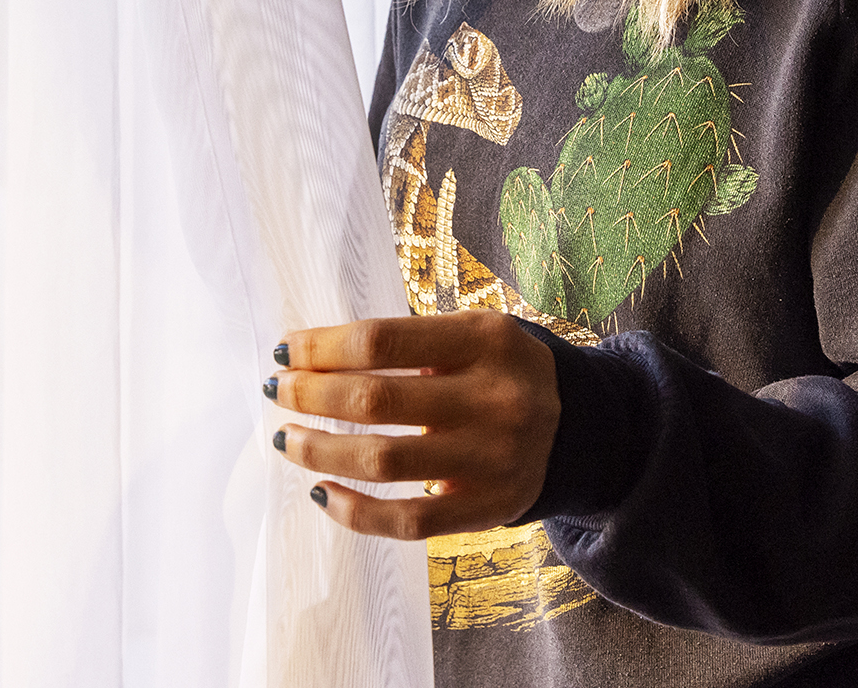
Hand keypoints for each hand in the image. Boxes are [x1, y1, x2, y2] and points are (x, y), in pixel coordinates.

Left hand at [267, 310, 560, 539]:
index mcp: (486, 339)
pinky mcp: (487, 507)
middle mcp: (494, 398)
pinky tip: (321, 490)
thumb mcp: (474, 335)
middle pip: (377, 399)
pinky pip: (407, 521)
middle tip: (277, 392)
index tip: (285, 350)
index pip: (383, 340)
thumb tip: (310, 357)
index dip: (322, 347)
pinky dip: (354, 510)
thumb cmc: (501, 371)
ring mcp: (492, 458)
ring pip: (384, 461)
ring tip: (287, 439)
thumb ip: (410, 343)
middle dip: (312, 395)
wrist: (580, 425)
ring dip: (320, 450)